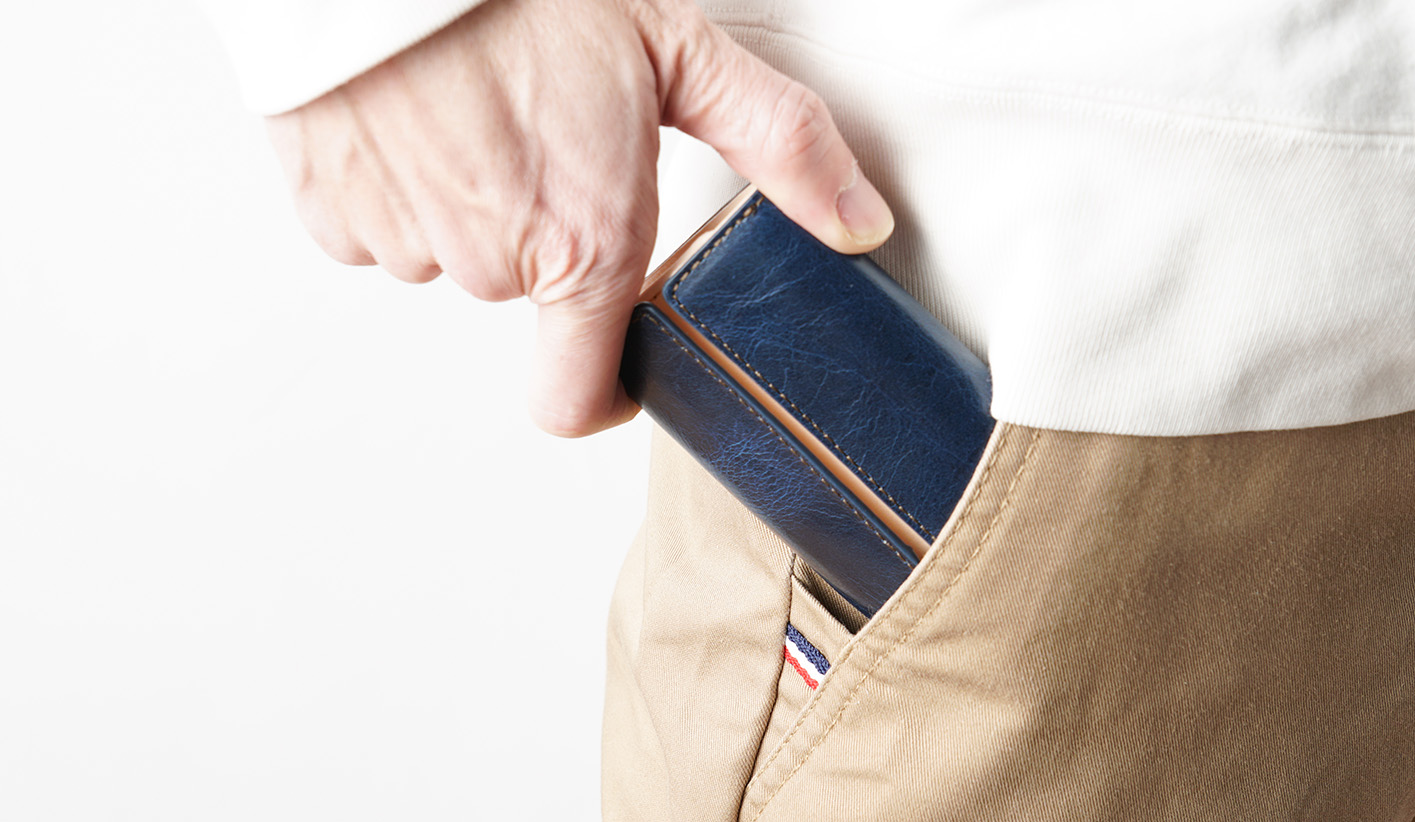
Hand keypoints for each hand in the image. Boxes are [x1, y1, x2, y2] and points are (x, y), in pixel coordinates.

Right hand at [263, 0, 893, 435]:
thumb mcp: (679, 50)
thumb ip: (780, 144)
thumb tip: (861, 224)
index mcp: (578, 243)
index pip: (577, 400)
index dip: (607, 389)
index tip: (623, 350)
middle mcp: (486, 261)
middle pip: (528, 291)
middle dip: (548, 234)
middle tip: (555, 134)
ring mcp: (398, 237)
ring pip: (454, 249)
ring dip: (474, 201)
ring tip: (482, 106)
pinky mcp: (327, 206)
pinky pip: (378, 222)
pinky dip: (403, 183)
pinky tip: (421, 113)